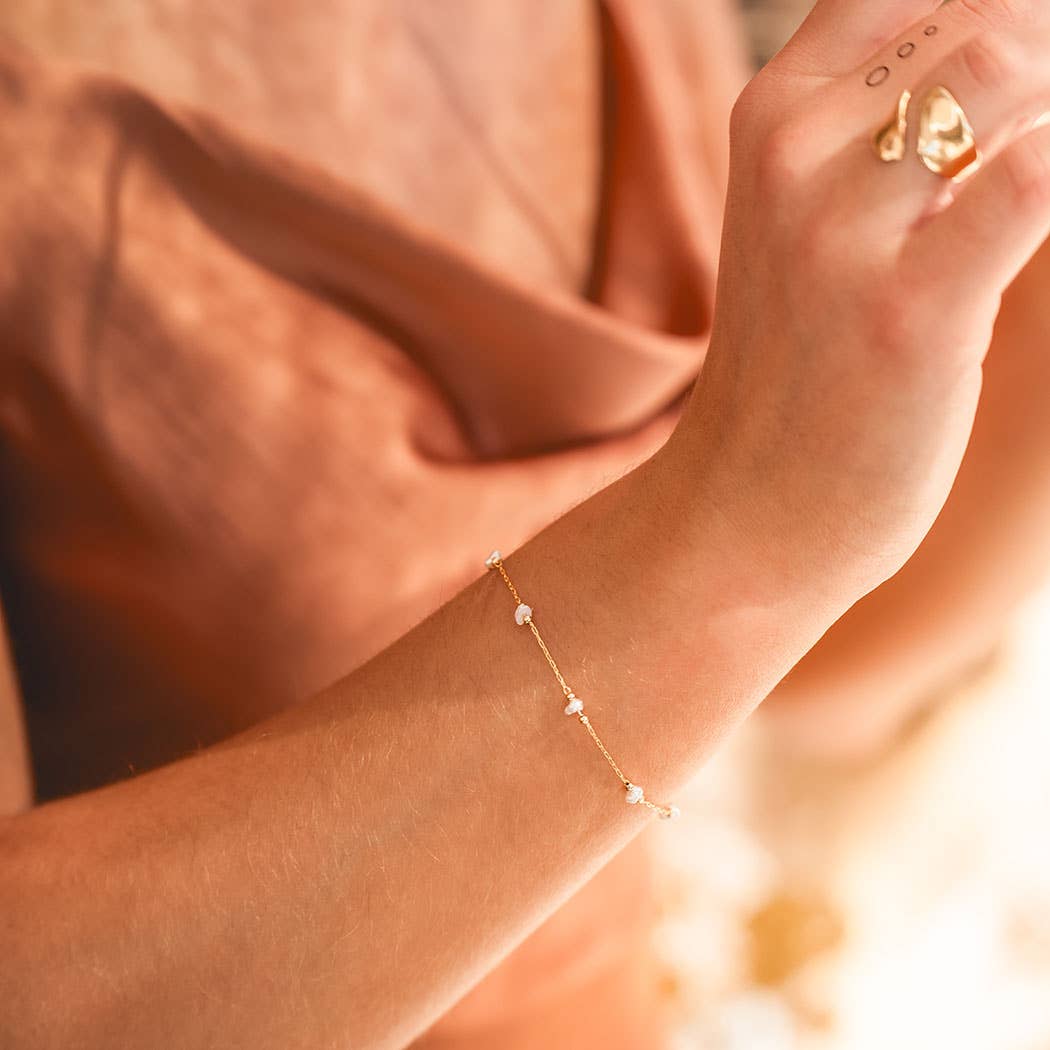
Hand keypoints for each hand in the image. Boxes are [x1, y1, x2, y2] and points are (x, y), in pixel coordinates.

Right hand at [668, 0, 1049, 607]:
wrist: (749, 505)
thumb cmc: (804, 364)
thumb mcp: (820, 219)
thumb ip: (899, 126)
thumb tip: (1020, 63)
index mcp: (772, 112)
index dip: (1000, 14)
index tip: (1027, 94)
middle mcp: (793, 149)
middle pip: (985, 7)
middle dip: (1047, 57)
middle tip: (1031, 172)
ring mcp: (837, 230)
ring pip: (1011, 60)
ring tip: (1038, 191)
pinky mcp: (904, 311)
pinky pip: (1034, 177)